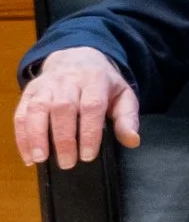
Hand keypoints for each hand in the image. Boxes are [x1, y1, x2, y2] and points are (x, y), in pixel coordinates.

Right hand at [15, 47, 140, 168]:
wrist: (77, 58)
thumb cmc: (103, 84)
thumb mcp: (123, 96)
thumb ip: (128, 118)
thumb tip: (133, 140)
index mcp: (95, 80)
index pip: (91, 106)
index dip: (89, 132)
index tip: (87, 155)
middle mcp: (68, 80)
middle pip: (63, 108)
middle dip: (63, 138)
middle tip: (67, 163)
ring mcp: (46, 85)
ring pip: (37, 108)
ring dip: (36, 135)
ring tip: (40, 159)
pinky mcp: (30, 91)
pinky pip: (22, 112)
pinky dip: (22, 134)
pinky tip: (27, 154)